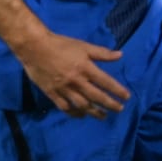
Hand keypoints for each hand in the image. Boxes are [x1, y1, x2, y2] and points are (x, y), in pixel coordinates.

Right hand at [15, 30, 130, 117]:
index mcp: (85, 68)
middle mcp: (76, 81)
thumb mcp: (83, 46)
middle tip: (119, 109)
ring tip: (103, 116)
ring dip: (95, 112)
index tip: (127, 97)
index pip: (106, 82)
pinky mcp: (52, 93)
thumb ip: (102, 53)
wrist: (34, 47)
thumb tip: (120, 55)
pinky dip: (75, 113)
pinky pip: (65, 107)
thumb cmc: (60, 44)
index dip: (118, 91)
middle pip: (96, 97)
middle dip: (110, 105)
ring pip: (82, 105)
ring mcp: (64, 89)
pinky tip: (82, 115)